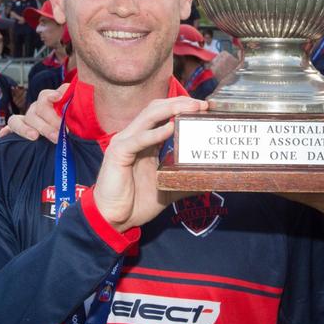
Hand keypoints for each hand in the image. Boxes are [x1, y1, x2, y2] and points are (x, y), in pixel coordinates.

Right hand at [4, 84, 68, 141]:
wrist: (63, 136)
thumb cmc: (70, 123)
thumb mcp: (74, 114)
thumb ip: (72, 103)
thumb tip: (70, 92)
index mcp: (49, 102)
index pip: (46, 96)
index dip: (51, 95)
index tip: (58, 98)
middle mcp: (36, 109)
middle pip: (36, 110)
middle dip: (48, 123)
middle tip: (59, 134)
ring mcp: (26, 118)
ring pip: (19, 119)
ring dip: (26, 128)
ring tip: (35, 136)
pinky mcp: (18, 129)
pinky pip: (10, 128)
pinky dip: (6, 131)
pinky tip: (4, 135)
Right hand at [93, 96, 207, 230]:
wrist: (114, 220)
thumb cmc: (136, 202)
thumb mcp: (168, 189)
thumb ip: (185, 182)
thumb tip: (209, 182)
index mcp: (145, 141)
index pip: (164, 114)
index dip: (182, 107)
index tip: (205, 107)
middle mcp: (134, 136)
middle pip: (157, 109)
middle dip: (180, 103)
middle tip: (202, 104)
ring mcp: (125, 142)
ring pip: (148, 116)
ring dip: (171, 109)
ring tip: (191, 108)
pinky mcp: (118, 154)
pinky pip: (138, 140)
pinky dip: (154, 133)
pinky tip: (170, 129)